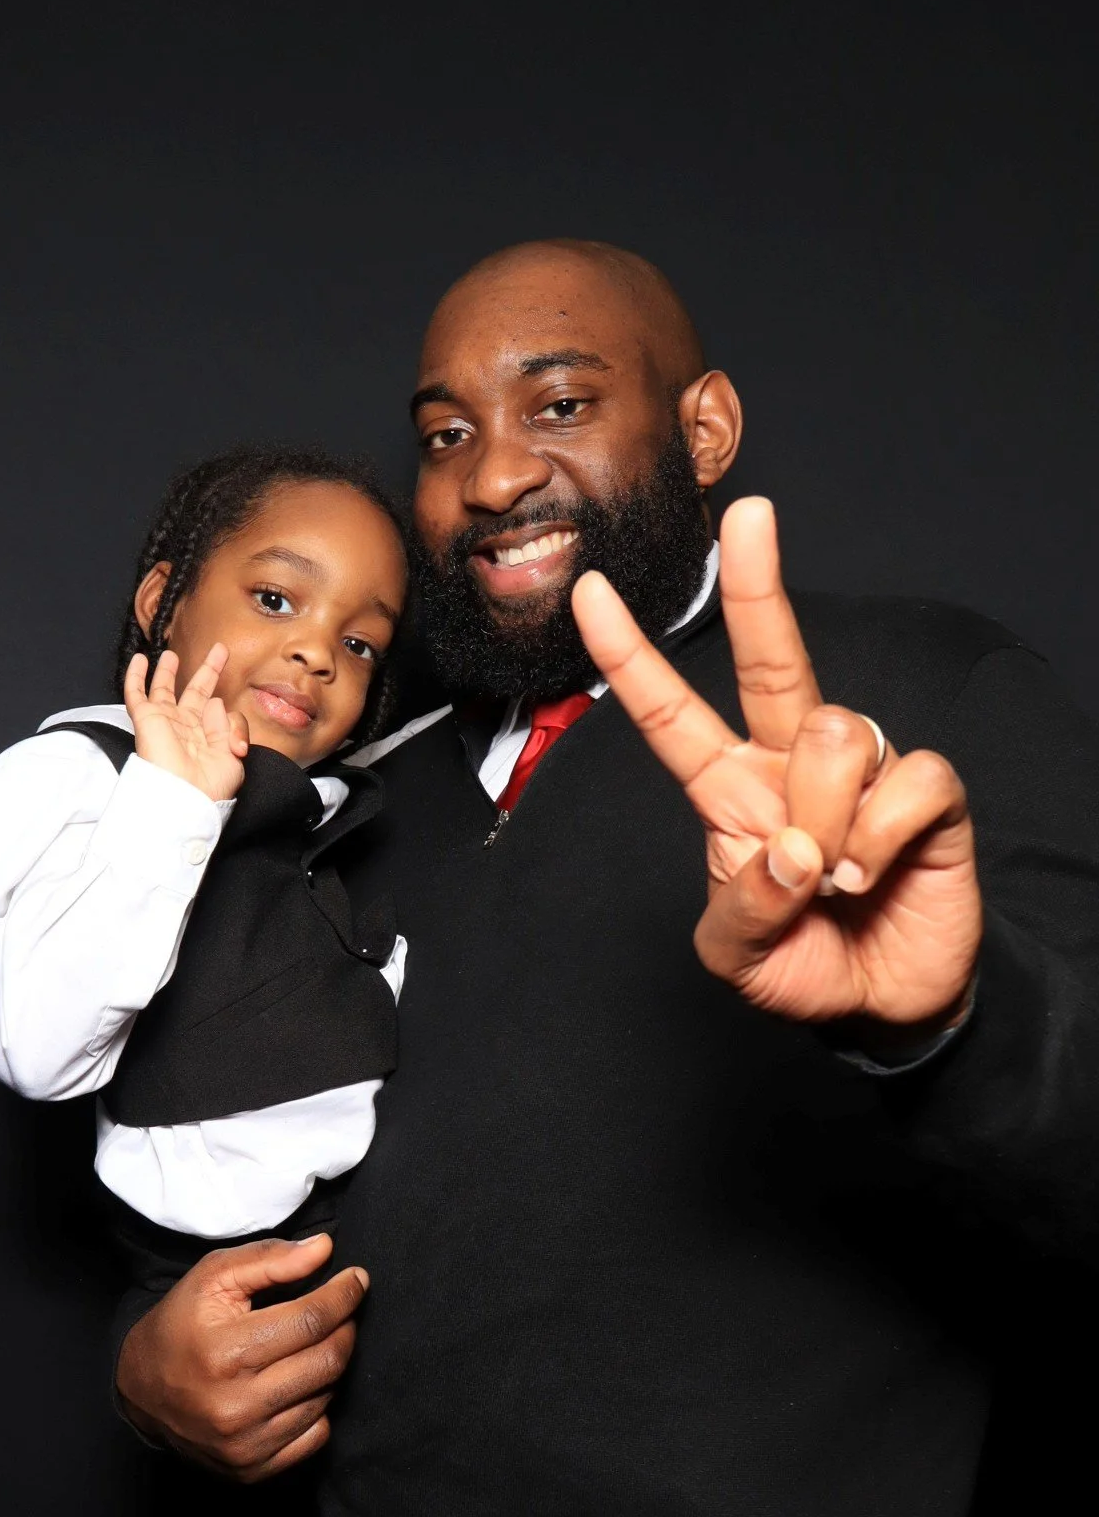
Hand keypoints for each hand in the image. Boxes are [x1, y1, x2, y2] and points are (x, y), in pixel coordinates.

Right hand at [115, 1234, 367, 1481]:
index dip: (343, 1295)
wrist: (140, 1391)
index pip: (310, 1320)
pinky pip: (316, 1436)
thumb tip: (325, 1249)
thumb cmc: (181, 1324)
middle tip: (340, 1312)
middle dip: (344, 1328)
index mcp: (223, 1351)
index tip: (357, 1280)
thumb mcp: (212, 1277)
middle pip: (327, 1360)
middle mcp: (235, 1405)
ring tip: (310, 1347)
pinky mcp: (252, 1469)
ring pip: (326, 1398)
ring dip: (329, 1366)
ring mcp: (245, 1444)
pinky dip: (317, 1406)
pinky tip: (298, 1385)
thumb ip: (269, 1258)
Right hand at [123, 643, 248, 801]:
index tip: (238, 737)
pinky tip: (139, 659)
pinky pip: (136, 693)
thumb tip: (215, 700)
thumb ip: (228, 725)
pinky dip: (136, 676)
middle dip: (207, 671)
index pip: (219, 712)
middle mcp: (185, 728)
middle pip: (195, 693)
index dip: (229, 713)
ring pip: (163, 690)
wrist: (184, 798)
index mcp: (206, 738)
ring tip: (171, 654)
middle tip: (219, 649)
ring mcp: (165, 722)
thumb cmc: (210, 787)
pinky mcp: (146, 719)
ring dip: (167, 671)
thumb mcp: (232, 756)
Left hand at [571, 497, 980, 1033]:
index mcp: (729, 791)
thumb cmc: (801, 963)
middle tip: (749, 513)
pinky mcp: (926, 791)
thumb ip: (743, 911)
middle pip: (772, 659)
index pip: (670, 716)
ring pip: (831, 734)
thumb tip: (790, 852)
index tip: (591, 592)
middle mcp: (791, 763)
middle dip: (757, 585)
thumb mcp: (737, 956)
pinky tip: (873, 876)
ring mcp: (862, 770)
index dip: (630, 657)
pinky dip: (880, 841)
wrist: (884, 1002)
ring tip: (832, 878)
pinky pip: (903, 780)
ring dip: (824, 821)